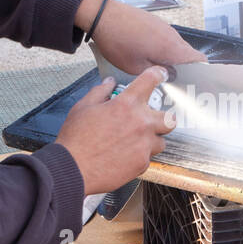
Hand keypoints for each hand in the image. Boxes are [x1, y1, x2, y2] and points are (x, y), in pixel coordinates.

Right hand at [55, 68, 175, 194]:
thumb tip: (109, 83)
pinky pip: (148, 158)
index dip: (158, 74)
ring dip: (151, 140)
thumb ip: (100, 92)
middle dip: (163, 118)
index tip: (161, 75)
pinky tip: (125, 155)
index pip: (150, 81)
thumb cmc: (75, 139)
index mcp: (126, 104)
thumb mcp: (83, 107)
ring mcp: (144, 145)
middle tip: (150, 120)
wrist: (73, 168)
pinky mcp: (142, 164)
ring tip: (135, 141)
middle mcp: (141, 123)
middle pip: (169, 119)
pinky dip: (140, 156)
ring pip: (161, 141)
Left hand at [76, 0, 206, 74]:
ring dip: (173, 59)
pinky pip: (167, 39)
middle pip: (189, 55)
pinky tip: (150, 56)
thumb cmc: (118, 43)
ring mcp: (165, 28)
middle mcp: (173, 36)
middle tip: (175, 83)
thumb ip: (157, 74)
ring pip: (177, 47)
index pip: (200, 60)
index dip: (201, 73)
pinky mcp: (156, 23)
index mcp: (171, 48)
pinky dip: (165, 49)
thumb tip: (171, 77)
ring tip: (160, 71)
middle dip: (186, 69)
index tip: (195, 84)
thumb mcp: (135, 67)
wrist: (103, 16)